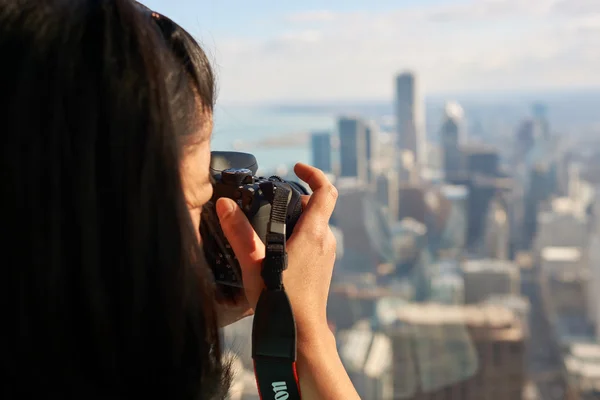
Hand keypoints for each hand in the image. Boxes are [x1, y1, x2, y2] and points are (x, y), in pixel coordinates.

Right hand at [216, 163, 337, 340]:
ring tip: (269, 225)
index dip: (314, 174)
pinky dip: (297, 236)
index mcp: (314, 233)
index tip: (296, 168)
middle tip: (270, 201)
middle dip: (296, 199)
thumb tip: (225, 205)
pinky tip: (275, 250)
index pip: (326, 191)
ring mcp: (326, 256)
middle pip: (316, 207)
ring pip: (314, 226)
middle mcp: (325, 241)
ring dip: (295, 219)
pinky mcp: (322, 268)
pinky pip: (312, 242)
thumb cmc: (281, 301)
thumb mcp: (254, 263)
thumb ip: (238, 232)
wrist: (301, 335)